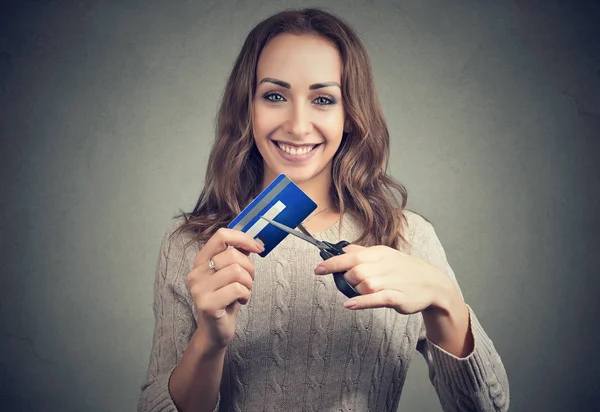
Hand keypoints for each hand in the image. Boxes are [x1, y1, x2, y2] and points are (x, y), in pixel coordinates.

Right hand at [187, 228, 263, 350]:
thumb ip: (238, 256)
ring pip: (236, 271)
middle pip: (233, 254)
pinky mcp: (207, 304)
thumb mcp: (231, 274)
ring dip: (248, 283)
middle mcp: (196, 272)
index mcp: (201, 260)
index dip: (243, 238)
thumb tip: (254, 242)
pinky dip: (246, 295)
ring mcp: (199, 288)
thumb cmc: (226, 300)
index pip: (221, 235)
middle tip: (249, 281)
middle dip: (249, 268)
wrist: (215, 331)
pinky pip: (237, 289)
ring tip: (243, 292)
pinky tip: (240, 302)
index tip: (258, 248)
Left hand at [314, 244, 456, 313]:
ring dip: (355, 290)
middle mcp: (384, 266)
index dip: (332, 263)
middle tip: (349, 283)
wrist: (433, 283)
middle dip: (346, 278)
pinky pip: (376, 299)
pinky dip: (361, 302)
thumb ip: (362, 253)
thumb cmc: (405, 270)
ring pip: (363, 285)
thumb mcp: (384, 255)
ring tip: (359, 292)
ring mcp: (391, 282)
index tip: (318, 269)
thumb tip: (342, 249)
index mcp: (379, 254)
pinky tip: (350, 304)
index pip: (351, 256)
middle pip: (355, 271)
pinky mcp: (397, 297)